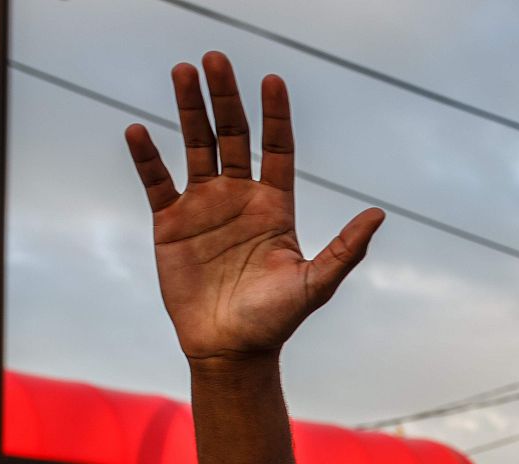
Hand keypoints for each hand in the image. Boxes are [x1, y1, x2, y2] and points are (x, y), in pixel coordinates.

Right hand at [124, 53, 384, 362]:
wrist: (232, 349)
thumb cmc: (277, 320)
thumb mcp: (316, 283)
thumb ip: (346, 249)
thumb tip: (380, 214)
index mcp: (275, 206)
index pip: (276, 148)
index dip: (275, 115)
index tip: (272, 80)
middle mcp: (240, 198)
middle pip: (233, 136)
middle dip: (225, 98)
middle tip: (215, 58)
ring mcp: (204, 207)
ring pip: (195, 146)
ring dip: (189, 110)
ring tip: (182, 71)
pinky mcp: (170, 224)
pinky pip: (157, 181)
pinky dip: (147, 157)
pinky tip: (138, 130)